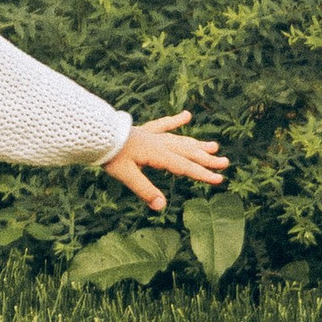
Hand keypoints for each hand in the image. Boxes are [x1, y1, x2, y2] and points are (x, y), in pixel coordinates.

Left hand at [99, 111, 227, 215]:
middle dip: (207, 159)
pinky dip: (175, 120)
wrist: (96, 133)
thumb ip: (145, 190)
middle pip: (188, 152)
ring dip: (198, 144)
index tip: (220, 179)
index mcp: (158, 154)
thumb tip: (162, 206)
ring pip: (181, 140)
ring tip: (214, 146)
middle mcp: (160, 143)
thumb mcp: (126, 176)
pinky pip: (164, 124)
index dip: (203, 174)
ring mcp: (153, 135)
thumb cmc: (110, 155)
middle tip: (225, 163)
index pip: (185, 167)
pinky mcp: (145, 130)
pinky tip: (187, 115)